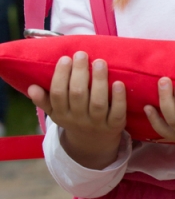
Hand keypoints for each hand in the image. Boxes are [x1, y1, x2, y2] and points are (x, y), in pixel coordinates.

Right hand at [28, 52, 126, 169]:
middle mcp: (79, 119)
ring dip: (99, 81)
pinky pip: (117, 113)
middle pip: (78, 94)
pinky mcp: (115, 126)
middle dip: (80, 73)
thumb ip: (44, 100)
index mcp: (62, 113)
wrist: (93, 144)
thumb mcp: (56, 112)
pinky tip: (119, 82)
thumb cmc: (74, 118)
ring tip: (100, 62)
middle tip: (82, 54)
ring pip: (97, 102)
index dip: (61, 75)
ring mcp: (97, 123)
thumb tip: (32, 88)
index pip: (58, 93)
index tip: (66, 58)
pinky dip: (119, 98)